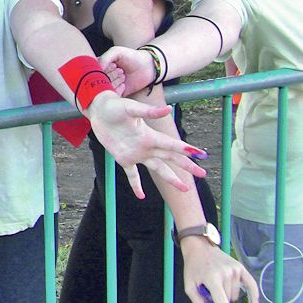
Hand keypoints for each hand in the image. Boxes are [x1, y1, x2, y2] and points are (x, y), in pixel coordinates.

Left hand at [85, 93, 206, 198]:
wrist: (100, 111)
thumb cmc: (116, 107)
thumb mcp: (132, 108)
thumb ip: (149, 112)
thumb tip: (168, 109)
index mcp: (150, 135)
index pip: (172, 145)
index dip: (186, 150)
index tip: (201, 155)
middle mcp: (147, 146)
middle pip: (171, 159)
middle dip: (187, 166)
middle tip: (202, 174)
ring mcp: (137, 154)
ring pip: (158, 169)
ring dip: (172, 178)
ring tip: (185, 188)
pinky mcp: (124, 159)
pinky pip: (133, 175)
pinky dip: (136, 185)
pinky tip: (141, 196)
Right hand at [99, 45, 159, 97]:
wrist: (148, 66)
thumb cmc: (132, 56)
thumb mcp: (117, 52)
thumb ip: (105, 58)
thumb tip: (97, 69)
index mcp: (101, 67)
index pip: (93, 72)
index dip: (100, 71)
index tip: (112, 66)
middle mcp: (104, 77)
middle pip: (98, 82)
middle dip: (109, 76)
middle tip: (120, 70)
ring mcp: (111, 86)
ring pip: (105, 90)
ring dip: (114, 83)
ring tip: (123, 75)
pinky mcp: (119, 94)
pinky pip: (113, 97)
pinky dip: (117, 91)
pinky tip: (124, 84)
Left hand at [179, 238, 259, 302]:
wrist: (199, 247)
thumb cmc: (193, 269)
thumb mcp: (189, 286)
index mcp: (212, 278)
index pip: (221, 299)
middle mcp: (226, 273)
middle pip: (227, 300)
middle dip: (219, 300)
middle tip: (209, 289)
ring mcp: (234, 270)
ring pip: (234, 295)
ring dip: (227, 295)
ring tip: (217, 283)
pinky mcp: (240, 267)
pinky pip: (251, 284)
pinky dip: (254, 295)